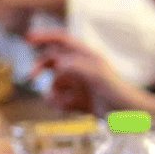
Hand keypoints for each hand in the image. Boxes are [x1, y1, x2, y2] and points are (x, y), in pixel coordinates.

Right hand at [28, 32, 147, 114]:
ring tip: (68, 102)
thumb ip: (77, 67)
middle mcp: (80, 68)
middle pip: (51, 61)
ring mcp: (77, 84)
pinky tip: (71, 109)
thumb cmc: (117, 92)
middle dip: (40, 68)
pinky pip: (58, 100)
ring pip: (53, 84)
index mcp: (87, 57)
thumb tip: (58, 62)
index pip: (63, 40)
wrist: (126, 116)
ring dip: (55, 94)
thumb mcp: (98, 76)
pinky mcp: (76, 99)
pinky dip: (60, 105)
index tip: (27, 39)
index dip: (45, 37)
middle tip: (30, 77)